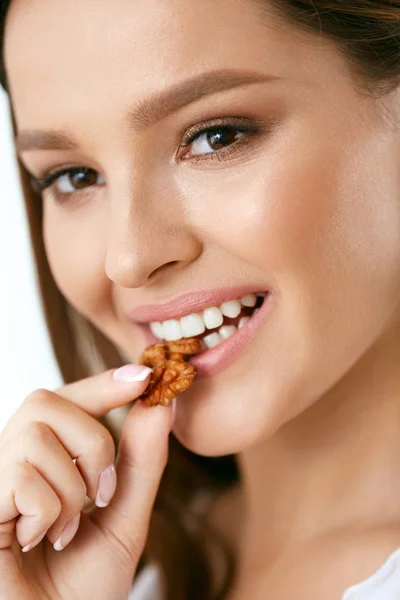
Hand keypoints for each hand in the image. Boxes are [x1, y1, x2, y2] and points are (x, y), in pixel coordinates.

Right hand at [0, 364, 173, 598]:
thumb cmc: (83, 586)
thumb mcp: (124, 516)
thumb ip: (141, 461)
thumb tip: (159, 402)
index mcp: (44, 457)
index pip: (68, 399)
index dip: (102, 383)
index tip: (144, 375)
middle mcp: (10, 459)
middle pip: (47, 400)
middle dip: (93, 442)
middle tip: (101, 493)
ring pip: (36, 437)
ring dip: (71, 488)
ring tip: (65, 530)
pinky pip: (20, 477)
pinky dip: (47, 512)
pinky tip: (37, 541)